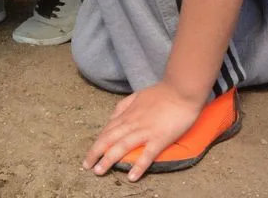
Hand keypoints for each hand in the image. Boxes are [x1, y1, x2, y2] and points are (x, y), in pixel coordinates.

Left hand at [83, 82, 205, 181]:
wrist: (181, 90)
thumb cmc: (161, 93)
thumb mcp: (136, 95)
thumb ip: (123, 106)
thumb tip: (113, 118)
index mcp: (127, 114)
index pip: (107, 130)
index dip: (98, 142)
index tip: (91, 153)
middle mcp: (131, 123)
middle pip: (108, 139)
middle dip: (95, 153)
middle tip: (86, 165)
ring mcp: (145, 131)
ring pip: (121, 147)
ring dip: (108, 160)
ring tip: (99, 171)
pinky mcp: (159, 138)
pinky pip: (147, 154)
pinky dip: (138, 166)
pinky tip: (131, 177)